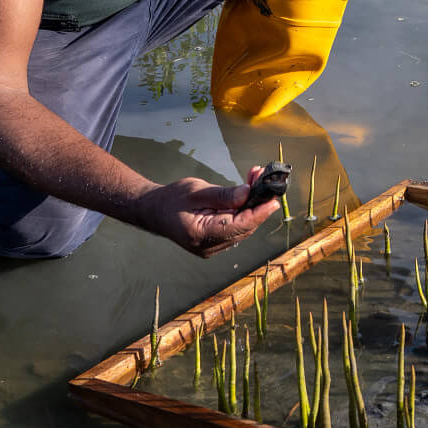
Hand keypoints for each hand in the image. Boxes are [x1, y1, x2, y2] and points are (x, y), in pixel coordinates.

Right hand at [134, 165, 281, 256]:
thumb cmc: (173, 198)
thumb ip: (223, 195)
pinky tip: (247, 193)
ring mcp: (212, 248)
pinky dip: (243, 211)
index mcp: (200, 235)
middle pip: (244, 227)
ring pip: (242, 228)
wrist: (154, 211)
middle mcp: (208, 247)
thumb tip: (248, 193)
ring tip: (255, 179)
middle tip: (265, 179)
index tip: (273, 199)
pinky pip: (235, 228)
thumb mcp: (197, 191)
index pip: (238, 226)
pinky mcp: (215, 243)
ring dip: (252, 205)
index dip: (258, 213)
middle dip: (257, 204)